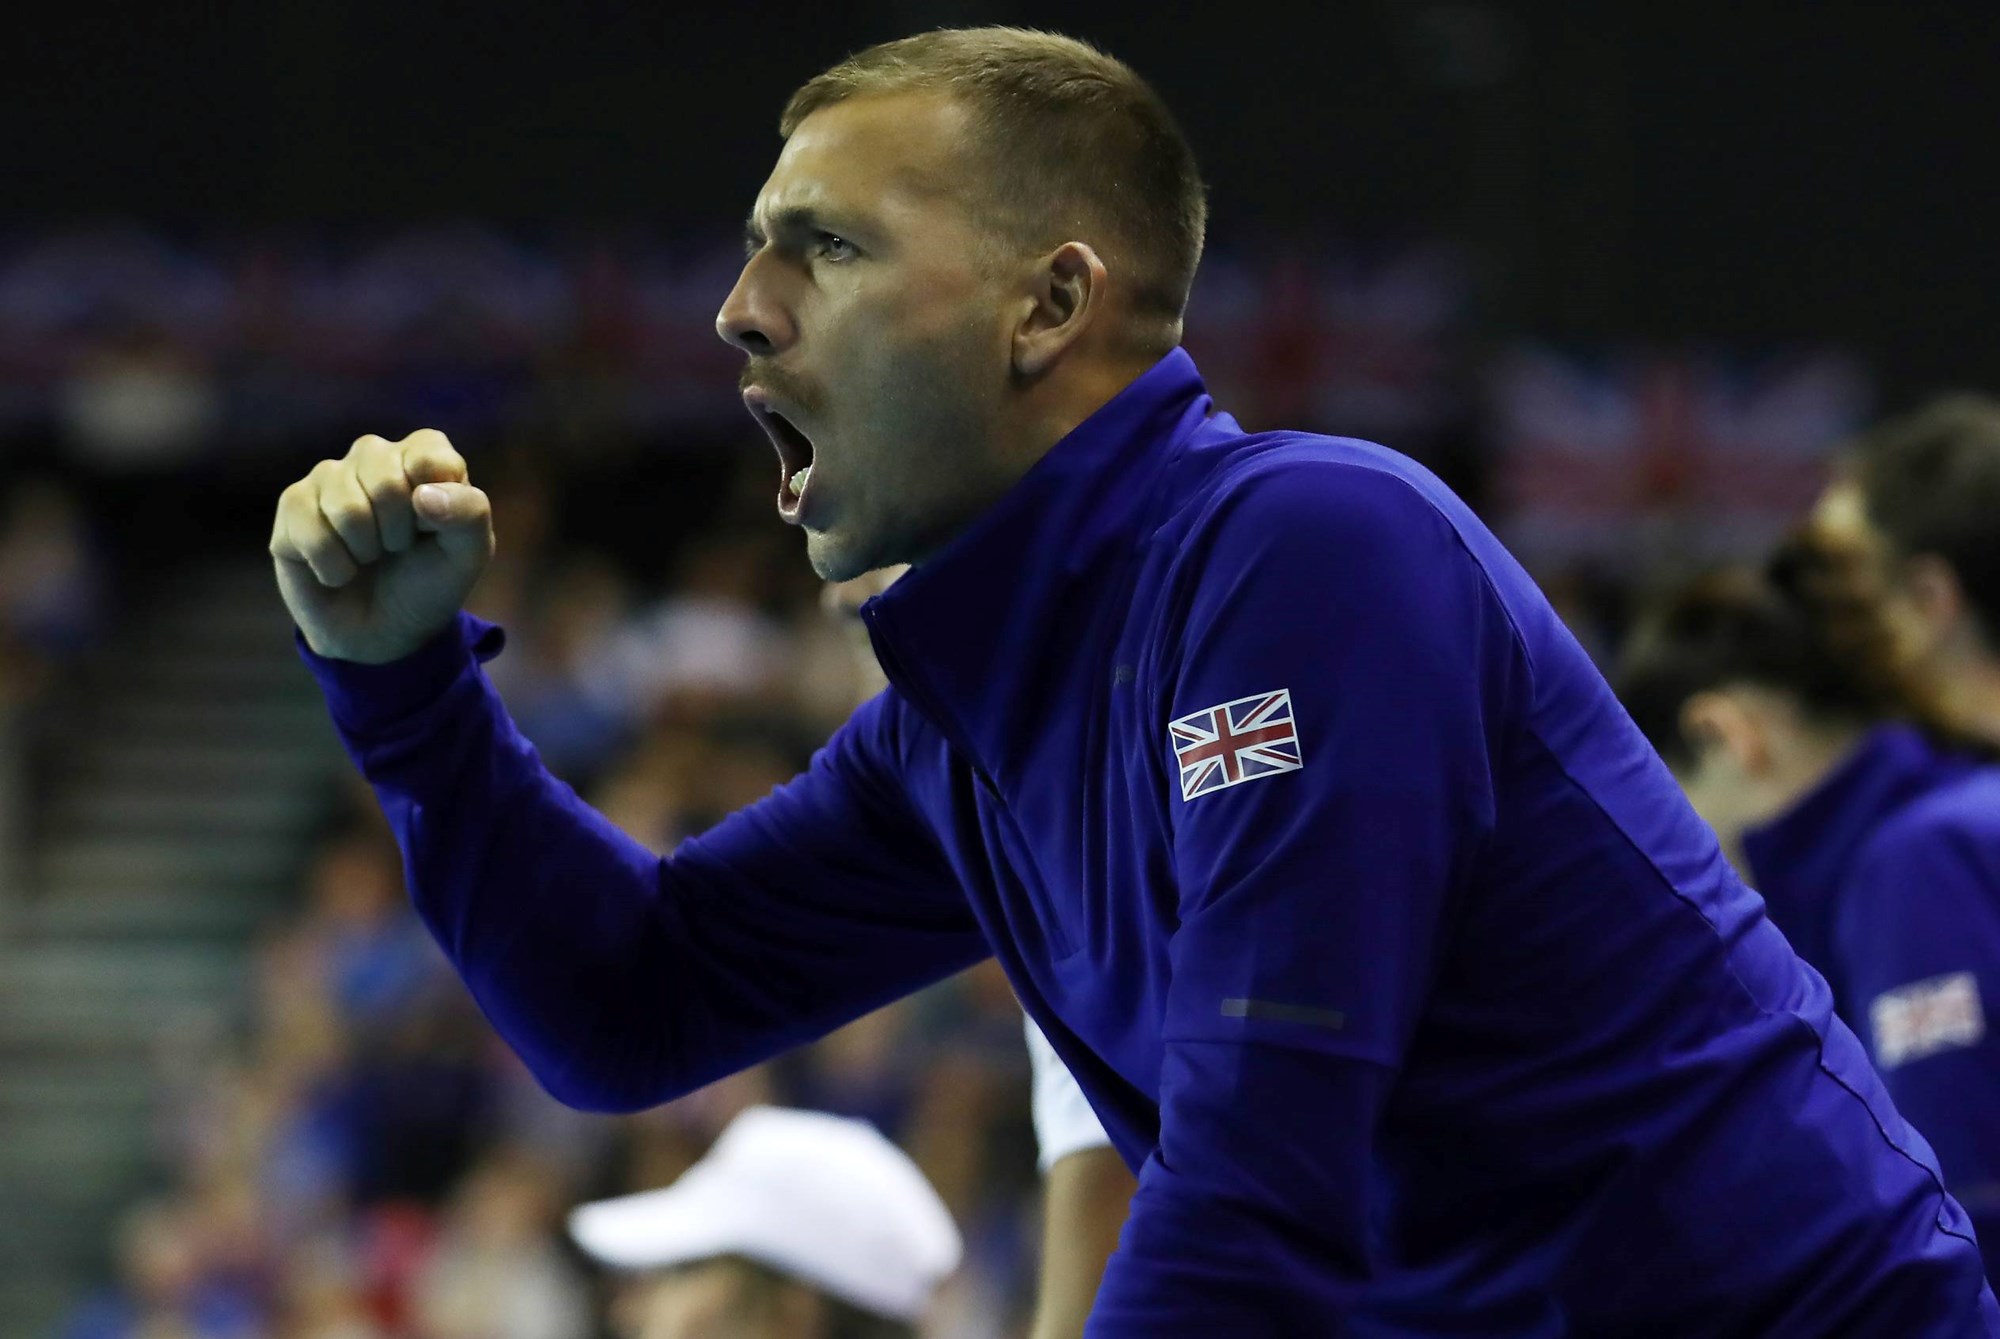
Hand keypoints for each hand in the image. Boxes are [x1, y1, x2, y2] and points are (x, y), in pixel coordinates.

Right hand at [270, 430, 494, 663]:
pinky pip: (310, 529)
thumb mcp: (469, 553)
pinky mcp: (293, 505)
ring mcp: (329, 477)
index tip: (432, 529)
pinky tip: (340, 570)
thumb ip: (470, 513)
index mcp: (422, 455)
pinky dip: (334, 566)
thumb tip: (424, 495)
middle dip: (397, 531)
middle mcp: (373, 456)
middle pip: (384, 478)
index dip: (434, 503)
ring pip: (345, 505)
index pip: (428, 454)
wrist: (384, 632)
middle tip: (398, 548)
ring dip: (365, 549)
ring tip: (369, 557)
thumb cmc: (429, 582)